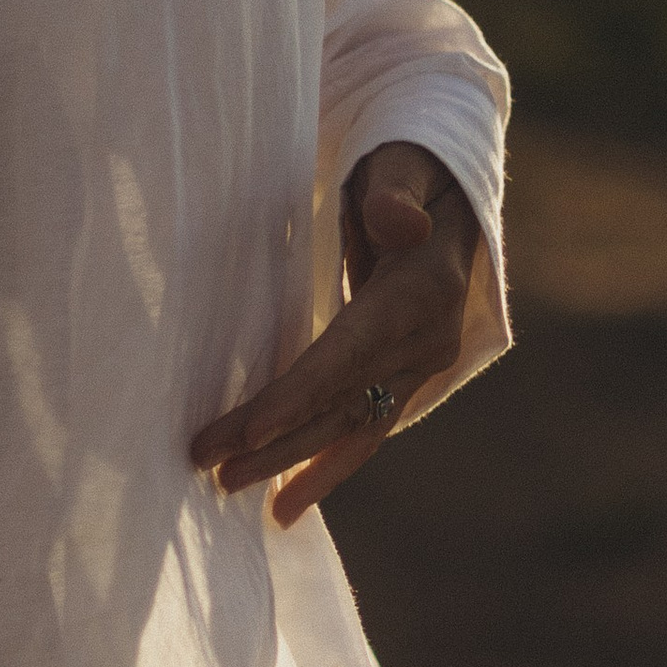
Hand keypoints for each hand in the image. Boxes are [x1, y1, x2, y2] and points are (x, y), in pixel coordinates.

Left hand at [190, 141, 480, 527]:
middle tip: (211, 468)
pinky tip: (287, 501)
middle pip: (346, 400)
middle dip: (279, 441)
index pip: (351, 352)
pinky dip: (328, 464)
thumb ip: (395, 191)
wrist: (454, 190)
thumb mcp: (405, 165)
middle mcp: (428, 339)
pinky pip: (366, 426)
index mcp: (422, 291)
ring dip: (295, 462)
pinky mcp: (407, 373)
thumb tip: (396, 223)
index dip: (300, 393)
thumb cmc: (412, 168)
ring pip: (355, 424)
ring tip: (233, 493)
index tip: (249, 430)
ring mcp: (422, 363)